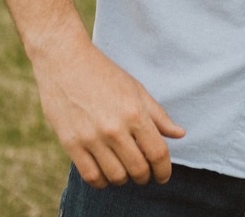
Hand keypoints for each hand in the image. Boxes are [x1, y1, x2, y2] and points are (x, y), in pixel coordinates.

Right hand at [32, 34, 185, 186]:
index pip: (157, 153)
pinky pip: (91, 176)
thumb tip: (180, 134)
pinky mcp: (70, 144)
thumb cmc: (104, 73)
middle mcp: (114, 128)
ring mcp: (91, 138)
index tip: (163, 175)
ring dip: (124, 180)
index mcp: (134, 113)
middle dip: (146, 177)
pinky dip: (102, 182)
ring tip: (125, 172)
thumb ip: (158, 115)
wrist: (64, 61)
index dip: (164, 170)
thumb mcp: (136, 89)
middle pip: (138, 169)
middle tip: (144, 175)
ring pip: (116, 177)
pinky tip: (105, 174)